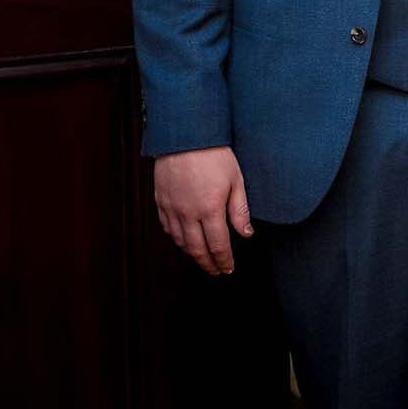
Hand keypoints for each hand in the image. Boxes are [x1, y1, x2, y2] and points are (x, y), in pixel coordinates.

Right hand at [154, 146, 252, 275]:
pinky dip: (176, 238)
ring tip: (203, 258)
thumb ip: (240, 210)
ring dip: (192, 253)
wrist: (186, 137)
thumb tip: (247, 234)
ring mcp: (171, 208)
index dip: (224, 260)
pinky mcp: (160, 201)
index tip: (228, 268)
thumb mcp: (237, 180)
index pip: (218, 245)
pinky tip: (184, 240)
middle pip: (196, 249)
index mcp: (210, 209)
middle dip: (208, 263)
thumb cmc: (216, 155)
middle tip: (216, 271)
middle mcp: (188, 214)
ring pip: (180, 241)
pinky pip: (167, 228)